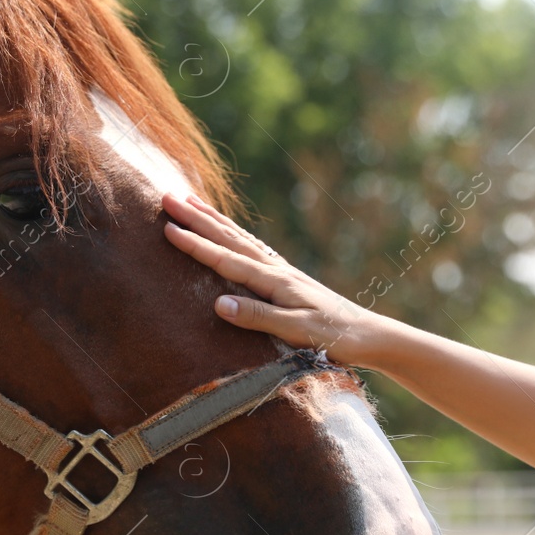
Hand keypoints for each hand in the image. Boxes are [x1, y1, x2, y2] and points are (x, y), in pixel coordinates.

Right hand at [161, 193, 397, 367]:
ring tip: (189, 201)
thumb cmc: (333, 337)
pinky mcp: (284, 276)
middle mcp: (275, 268)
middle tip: (167, 198)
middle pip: (228, 237)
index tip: (168, 228)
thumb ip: (259, 316)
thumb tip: (219, 303)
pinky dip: (232, 232)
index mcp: (274, 281)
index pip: (226, 259)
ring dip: (212, 219)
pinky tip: (226, 228)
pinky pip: (250, 245)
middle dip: (196, 218)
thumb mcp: (296, 331)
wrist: (366, 333)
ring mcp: (280, 269)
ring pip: (238, 237)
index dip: (196, 244)